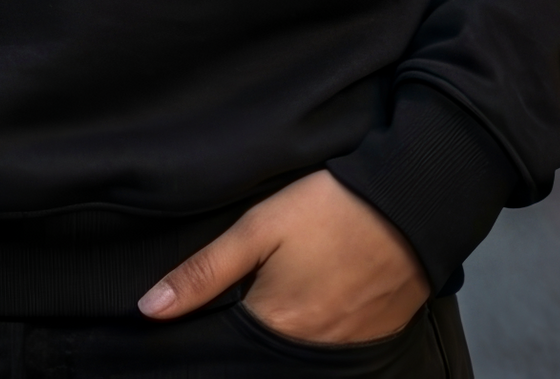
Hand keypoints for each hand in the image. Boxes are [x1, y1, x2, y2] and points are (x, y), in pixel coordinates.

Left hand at [139, 170, 429, 344]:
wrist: (410, 203)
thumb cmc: (331, 209)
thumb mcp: (259, 227)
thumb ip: (204, 272)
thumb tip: (150, 310)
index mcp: (274, 325)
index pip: (225, 349)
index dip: (209, 332)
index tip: (204, 316)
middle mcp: (308, 351)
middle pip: (260, 356)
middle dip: (244, 337)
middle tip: (251, 293)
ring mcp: (343, 350)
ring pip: (293, 356)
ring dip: (278, 338)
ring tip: (277, 298)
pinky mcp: (370, 342)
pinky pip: (328, 354)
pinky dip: (312, 338)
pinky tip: (311, 305)